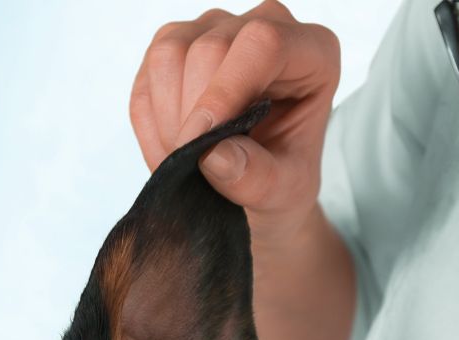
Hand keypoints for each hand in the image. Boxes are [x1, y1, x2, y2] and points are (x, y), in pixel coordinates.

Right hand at [130, 1, 340, 249]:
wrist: (263, 191)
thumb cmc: (284, 180)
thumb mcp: (285, 193)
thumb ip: (258, 177)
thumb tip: (213, 154)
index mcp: (311, 53)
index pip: (263, 44)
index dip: (224, 91)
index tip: (198, 143)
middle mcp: (264, 27)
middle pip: (209, 48)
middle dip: (191, 115)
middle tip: (193, 168)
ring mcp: (215, 31)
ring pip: (169, 52)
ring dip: (166, 119)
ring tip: (185, 163)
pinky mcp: (176, 48)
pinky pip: (147, 76)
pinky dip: (149, 124)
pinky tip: (170, 154)